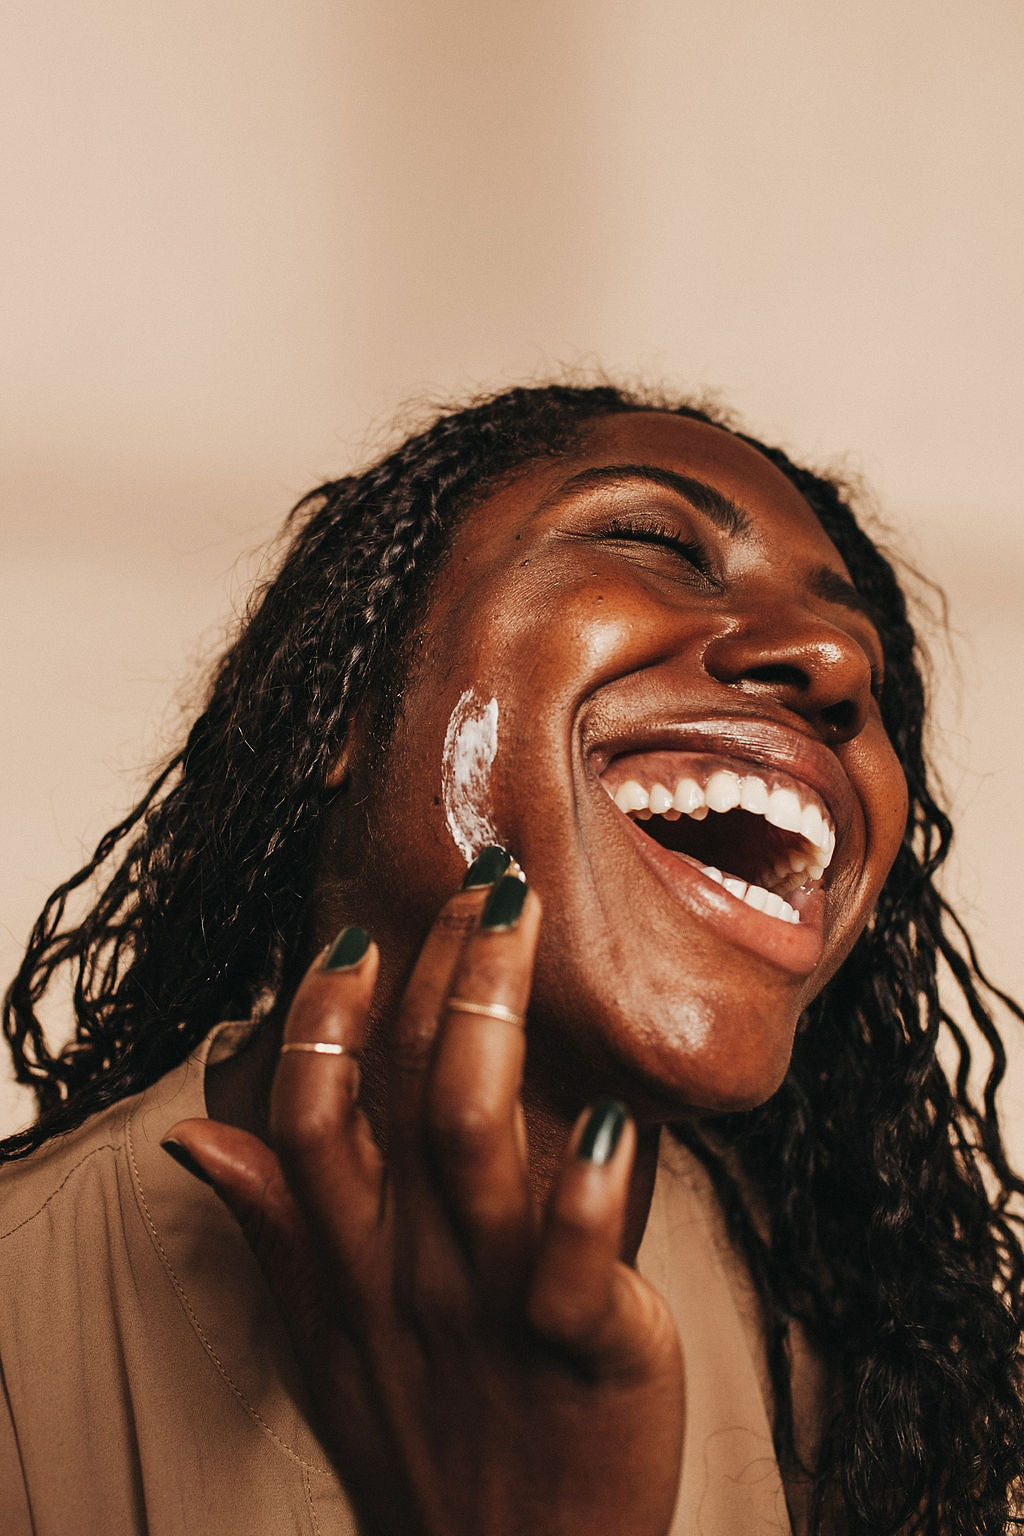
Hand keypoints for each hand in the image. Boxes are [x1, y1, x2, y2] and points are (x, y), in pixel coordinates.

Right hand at [168, 873, 684, 1535]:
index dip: (323, 1012)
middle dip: (434, 968)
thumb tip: (195, 1132)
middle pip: (399, 1087)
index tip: (354, 932)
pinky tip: (619, 1113)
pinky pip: (572, 1261)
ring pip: (470, 1135)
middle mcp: (409, 1263)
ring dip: (490, 1019)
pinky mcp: (582, 1346)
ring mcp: (490, 1303)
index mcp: (351, 1255)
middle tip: (482, 879)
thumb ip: (271, 1226)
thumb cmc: (423, 1437)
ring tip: (520, 924)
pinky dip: (587, 1188)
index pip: (309, 1107)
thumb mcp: (318, 1338)